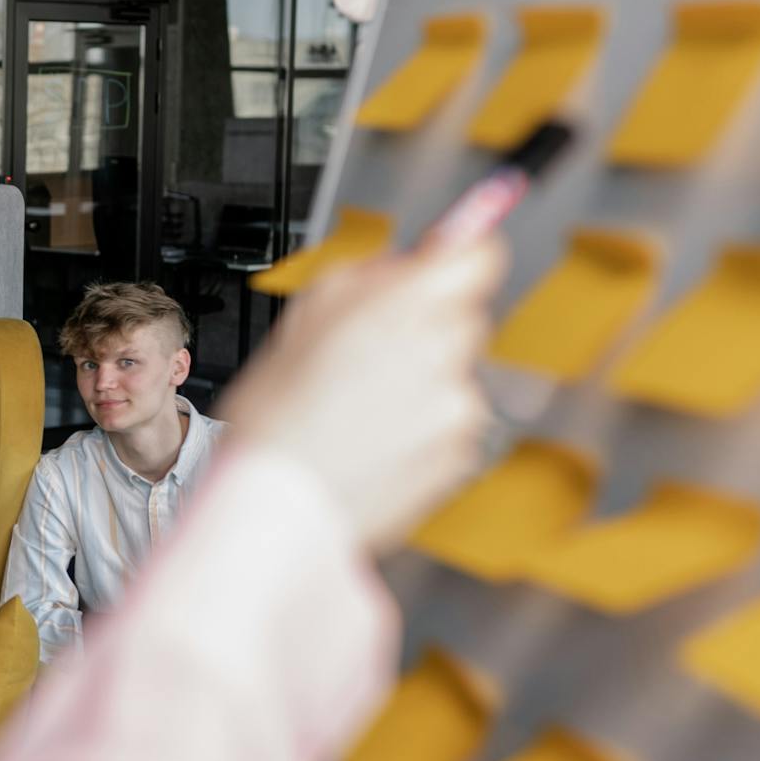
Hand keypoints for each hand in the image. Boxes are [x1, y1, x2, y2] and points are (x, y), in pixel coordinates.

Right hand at [218, 236, 504, 552]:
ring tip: (357, 409)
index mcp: (406, 306)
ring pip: (453, 374)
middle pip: (463, 317)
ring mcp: (459, 408)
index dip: (454, 260)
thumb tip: (422, 253)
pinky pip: (449, 425)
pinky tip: (371, 440)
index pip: (481, 255)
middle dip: (424, 328)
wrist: (279, 507)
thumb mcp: (306, 315)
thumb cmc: (278, 416)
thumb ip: (373, 274)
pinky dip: (419, 429)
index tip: (439, 267)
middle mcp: (446, 353)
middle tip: (365, 354)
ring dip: (419, 383)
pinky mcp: (461, 455)